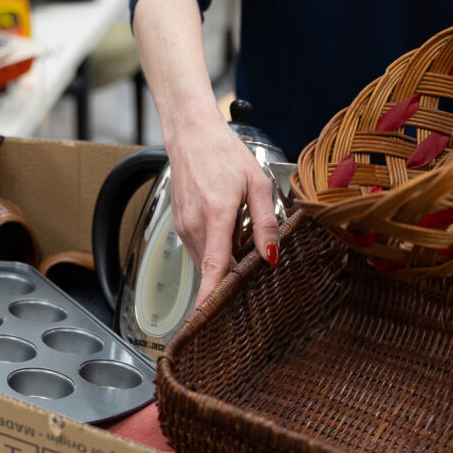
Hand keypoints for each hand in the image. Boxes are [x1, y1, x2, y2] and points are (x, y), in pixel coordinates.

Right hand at [166, 114, 279, 306]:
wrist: (191, 135)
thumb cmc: (223, 154)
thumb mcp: (257, 184)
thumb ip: (266, 223)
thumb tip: (272, 256)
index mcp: (216, 214)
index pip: (213, 266)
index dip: (212, 295)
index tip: (210, 317)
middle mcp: (194, 225)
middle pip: (213, 268)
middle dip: (232, 274)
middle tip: (254, 265)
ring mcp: (184, 226)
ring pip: (206, 260)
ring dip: (224, 259)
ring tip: (240, 234)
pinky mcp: (180, 226)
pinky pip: (199, 249)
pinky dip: (214, 249)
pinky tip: (226, 229)